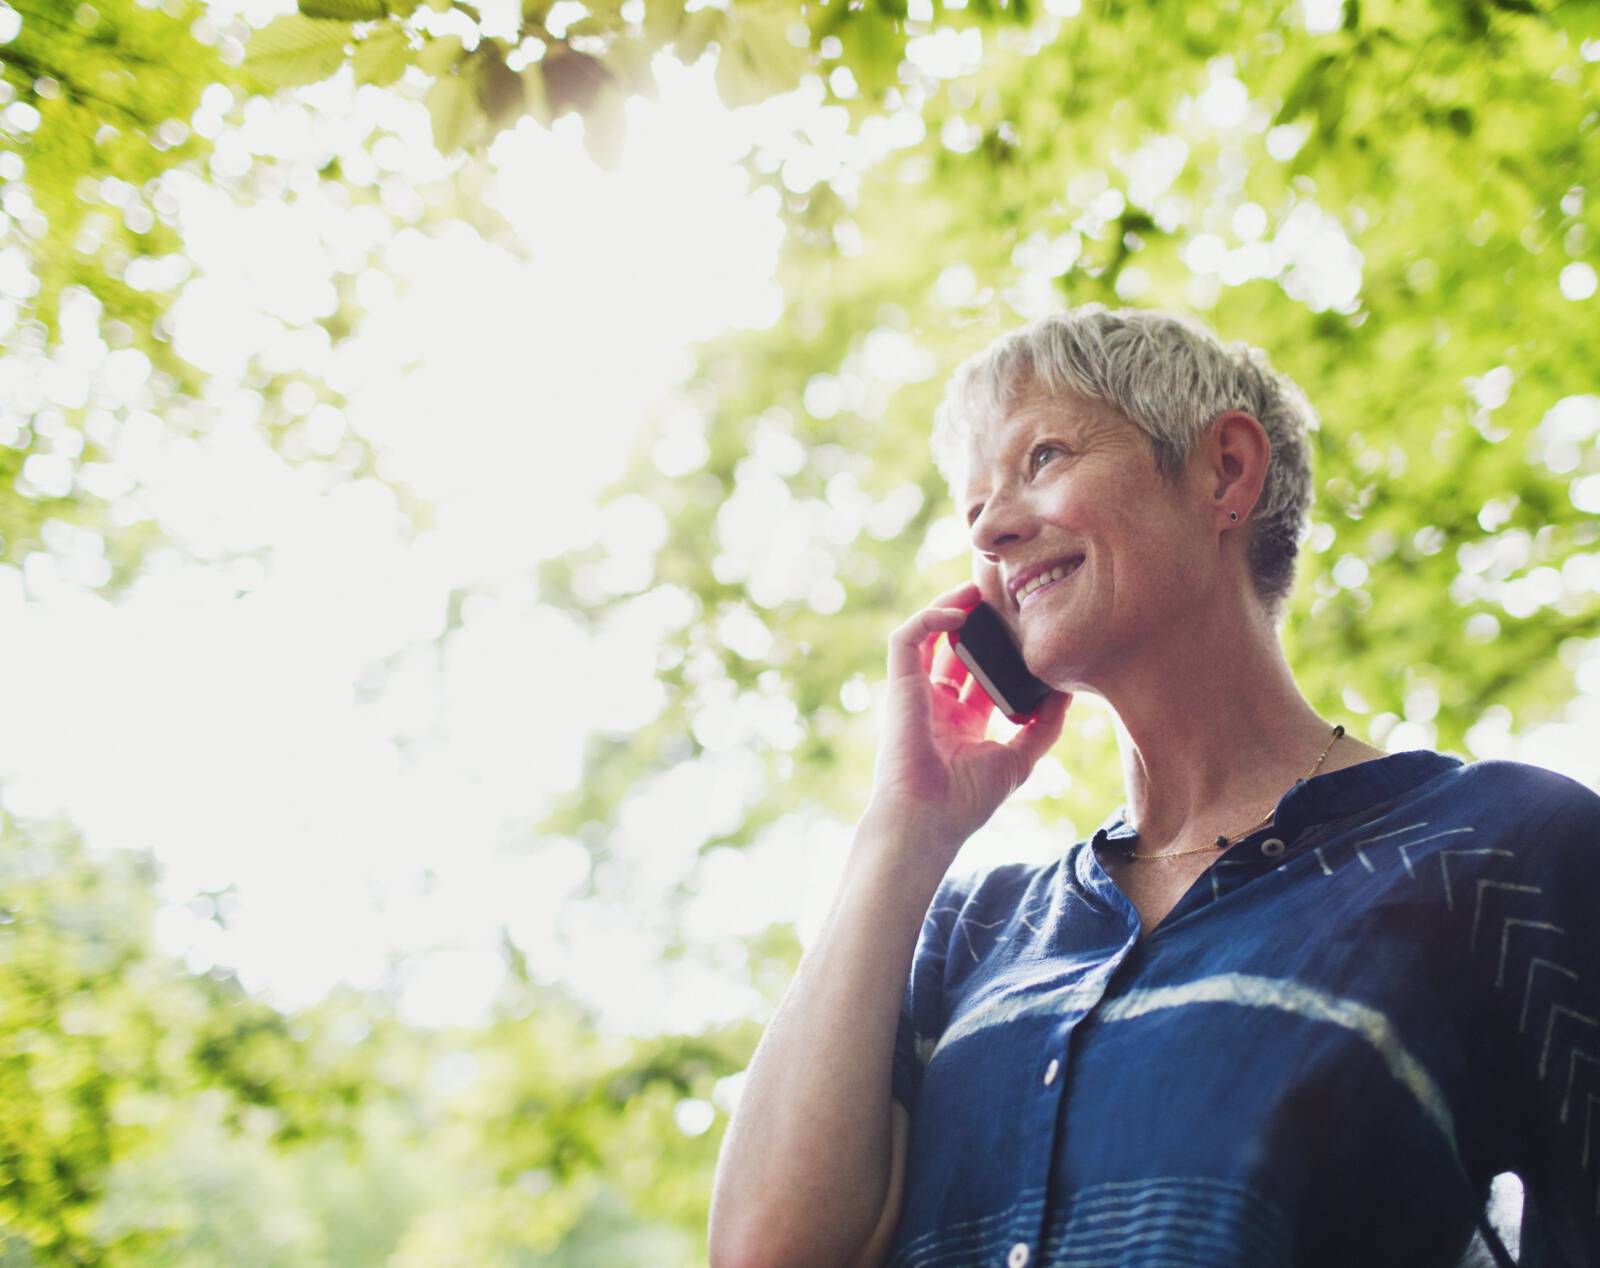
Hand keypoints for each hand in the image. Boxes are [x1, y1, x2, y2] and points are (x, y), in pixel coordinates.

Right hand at [863, 580, 1070, 852]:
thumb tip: (1068, 689)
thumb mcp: (1019, 758)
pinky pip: (907, 638)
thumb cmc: (967, 800)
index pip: (980, 673)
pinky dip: (929, 618)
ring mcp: (916, 693)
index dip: (999, 648)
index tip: (1025, 627)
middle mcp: (937, 704)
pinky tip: (959, 612)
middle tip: (1003, 598)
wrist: (927, 820)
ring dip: (951, 607)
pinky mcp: (900, 685)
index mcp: (962, 722)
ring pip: (928, 634)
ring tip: (979, 588)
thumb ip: (1044, 725)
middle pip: (955, 648)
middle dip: (977, 621)